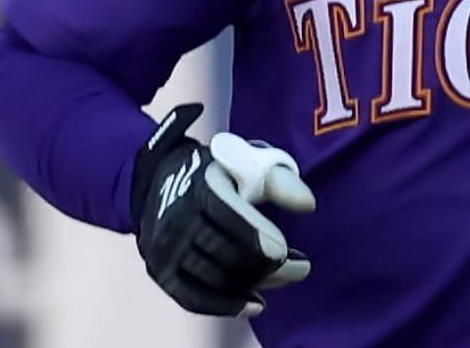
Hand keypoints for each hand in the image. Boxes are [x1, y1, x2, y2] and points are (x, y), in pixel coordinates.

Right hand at [130, 103, 314, 318]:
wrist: (165, 179)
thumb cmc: (222, 173)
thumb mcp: (251, 163)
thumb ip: (282, 181)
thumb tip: (308, 204)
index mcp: (200, 189)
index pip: (232, 220)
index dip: (262, 239)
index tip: (288, 250)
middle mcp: (177, 221)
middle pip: (227, 255)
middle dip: (268, 266)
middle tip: (301, 267)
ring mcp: (166, 249)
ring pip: (215, 279)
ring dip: (255, 284)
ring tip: (284, 278)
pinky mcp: (162, 271)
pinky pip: (193, 298)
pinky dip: (226, 305)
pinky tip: (256, 305)